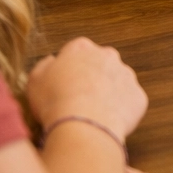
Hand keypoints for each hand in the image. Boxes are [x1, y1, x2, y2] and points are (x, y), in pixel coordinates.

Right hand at [27, 37, 148, 141]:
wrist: (83, 124)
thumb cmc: (56, 101)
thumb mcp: (35, 79)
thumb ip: (45, 65)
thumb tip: (52, 62)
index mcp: (82, 48)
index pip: (77, 50)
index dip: (70, 68)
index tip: (64, 83)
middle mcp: (108, 56)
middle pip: (100, 63)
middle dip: (92, 77)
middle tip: (79, 98)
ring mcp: (126, 75)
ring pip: (117, 82)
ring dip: (108, 93)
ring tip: (91, 113)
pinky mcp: (138, 96)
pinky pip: (129, 102)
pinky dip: (120, 111)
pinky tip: (105, 122)